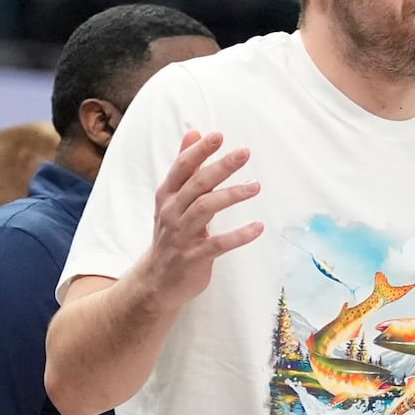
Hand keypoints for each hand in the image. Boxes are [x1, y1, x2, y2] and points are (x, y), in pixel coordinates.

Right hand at [146, 130, 264, 306]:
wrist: (157, 281)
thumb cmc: (171, 235)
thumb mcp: (172, 199)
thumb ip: (184, 167)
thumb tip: (193, 133)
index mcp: (168, 197)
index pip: (182, 168)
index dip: (199, 151)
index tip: (218, 136)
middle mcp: (172, 213)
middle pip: (197, 185)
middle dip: (221, 167)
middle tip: (244, 153)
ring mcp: (182, 235)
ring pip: (206, 209)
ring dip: (231, 195)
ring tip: (256, 187)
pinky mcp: (194, 257)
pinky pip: (218, 244)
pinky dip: (239, 236)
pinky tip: (258, 227)